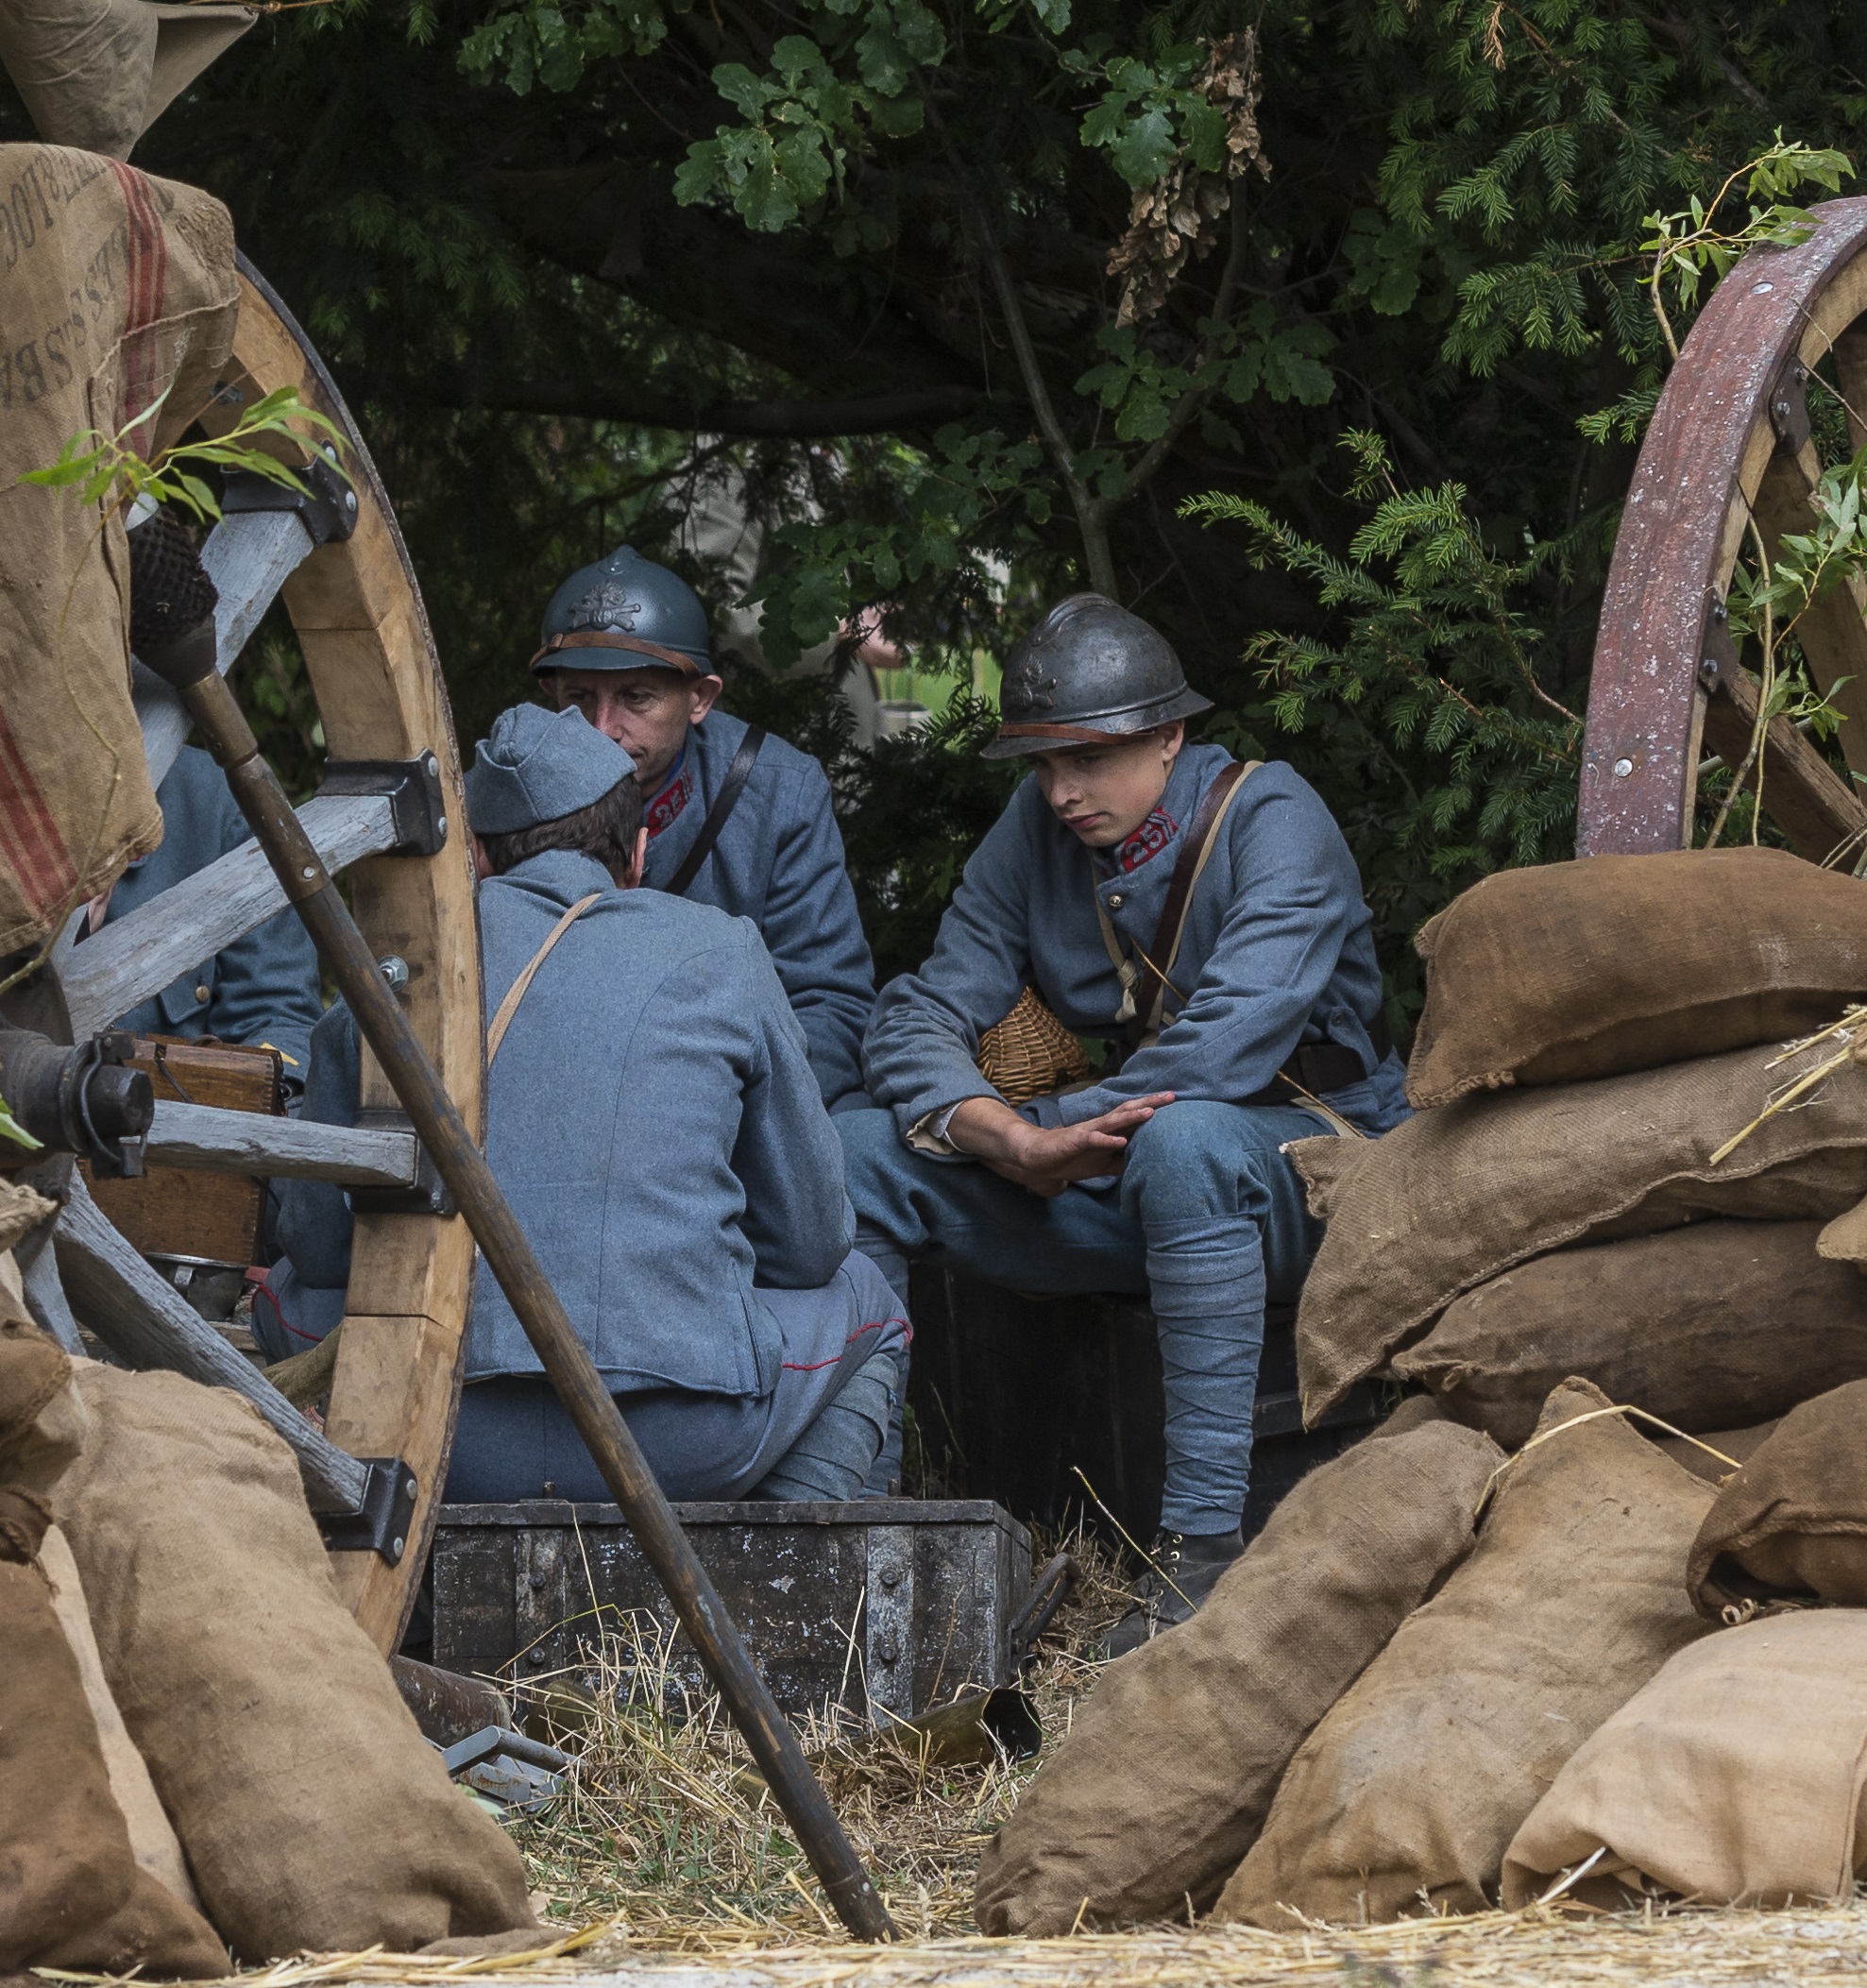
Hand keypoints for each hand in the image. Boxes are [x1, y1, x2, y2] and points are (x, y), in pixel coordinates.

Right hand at [947, 1092, 1173, 1196]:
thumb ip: (1122, 1162)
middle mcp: (1101, 1126)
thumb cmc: (1071, 1158)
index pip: (1135, 1117)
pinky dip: (1108, 1139)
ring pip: (1114, 1120)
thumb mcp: (1104, 1164)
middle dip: (1150, 1103)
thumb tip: (1144, 1165)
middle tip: (1172, 1095)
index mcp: (1109, 1131)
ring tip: (1152, 1111)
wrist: (1039, 1159)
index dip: (1155, 1109)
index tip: (1176, 1103)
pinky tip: (1121, 1140)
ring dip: (1133, 1115)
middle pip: (1129, 1111)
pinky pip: (1094, 1139)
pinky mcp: (1076, 1141)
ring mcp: (1089, 1132)